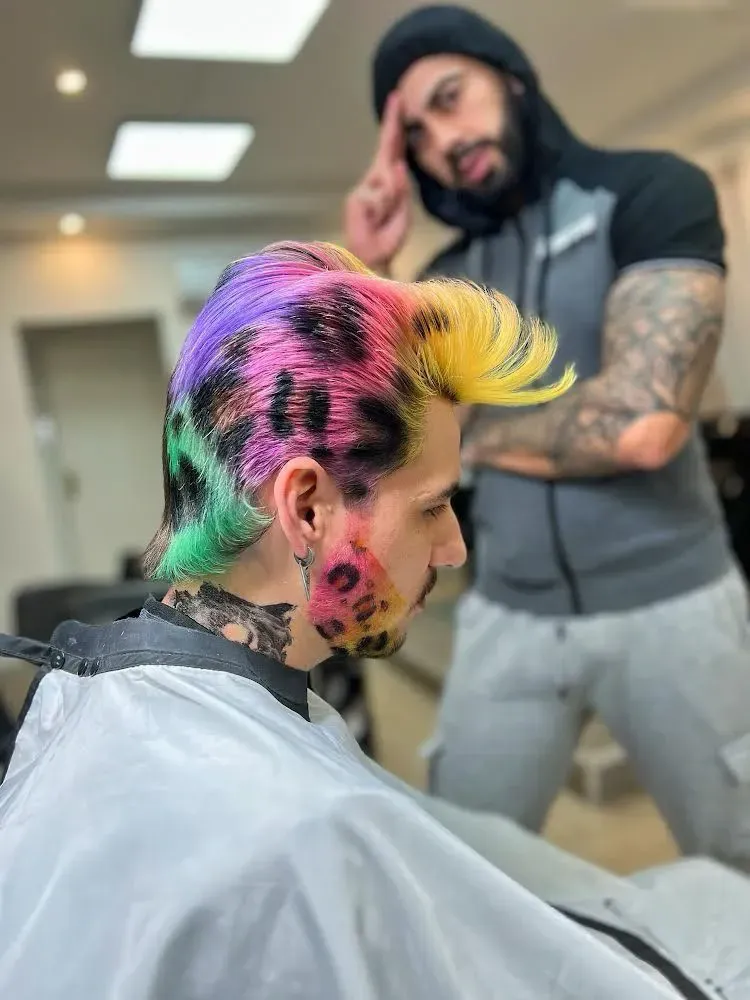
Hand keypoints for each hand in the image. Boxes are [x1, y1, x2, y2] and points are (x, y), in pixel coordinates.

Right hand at [344, 93, 411, 272]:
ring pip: (387, 180)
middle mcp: (375, 180)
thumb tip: (398, 166)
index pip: (394, 150)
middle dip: (392, 123)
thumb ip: (401, 190)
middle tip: (397, 98)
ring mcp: (365, 188)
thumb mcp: (403, 214)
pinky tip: (378, 217)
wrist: (371, 258)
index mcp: (388, 181)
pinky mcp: (357, 199)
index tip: (398, 101)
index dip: (395, 127)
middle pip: (386, 149)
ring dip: (393, 199)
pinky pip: (379, 196)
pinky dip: (384, 206)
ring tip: (387, 218)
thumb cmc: (387, 238)